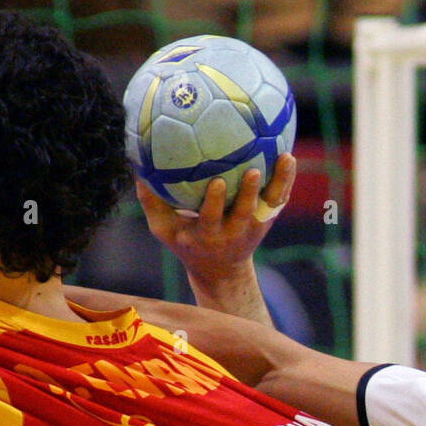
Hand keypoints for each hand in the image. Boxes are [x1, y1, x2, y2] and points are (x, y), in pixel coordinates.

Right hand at [135, 153, 295, 283]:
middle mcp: (233, 233)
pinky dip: (285, 180)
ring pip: (269, 206)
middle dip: (249, 194)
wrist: (220, 269)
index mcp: (208, 235)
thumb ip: (151, 203)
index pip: (212, 219)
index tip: (217, 182)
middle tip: (253, 170)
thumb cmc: (187, 242)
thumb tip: (137, 169)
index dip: (216, 202)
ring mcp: (253, 228)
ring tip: (285, 158)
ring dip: (278, 183)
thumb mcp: (164, 230)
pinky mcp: (267, 222)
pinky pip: (279, 199)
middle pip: (244, 213)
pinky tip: (288, 156)